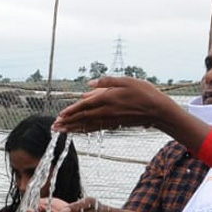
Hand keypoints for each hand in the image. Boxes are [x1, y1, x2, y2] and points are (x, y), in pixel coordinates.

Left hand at [54, 77, 176, 134]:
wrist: (158, 110)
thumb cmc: (144, 92)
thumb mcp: (126, 81)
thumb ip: (106, 82)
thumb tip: (88, 85)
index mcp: (108, 99)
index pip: (85, 106)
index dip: (71, 111)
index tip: (60, 115)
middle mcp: (106, 111)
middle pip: (82, 118)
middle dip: (67, 122)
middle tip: (54, 127)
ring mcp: (110, 119)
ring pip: (87, 125)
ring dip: (72, 128)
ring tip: (60, 131)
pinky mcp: (114, 124)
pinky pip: (95, 128)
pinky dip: (84, 130)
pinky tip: (77, 131)